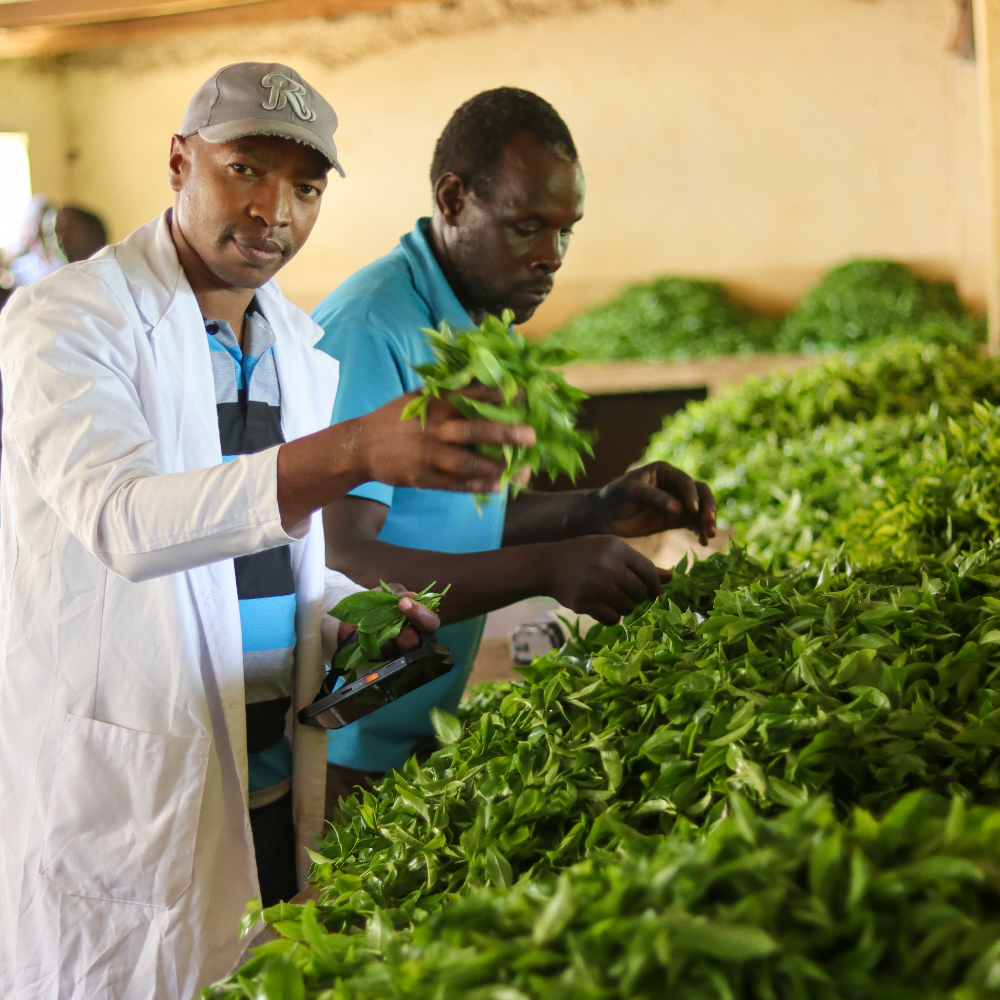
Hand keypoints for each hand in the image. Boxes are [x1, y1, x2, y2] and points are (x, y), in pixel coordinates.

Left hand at [336, 584, 440, 658]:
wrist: (350, 621)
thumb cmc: (375, 605)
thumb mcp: (385, 593)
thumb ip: (397, 593)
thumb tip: (412, 595)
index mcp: (418, 624)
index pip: (430, 623)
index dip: (422, 615)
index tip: (404, 603)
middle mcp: (412, 642)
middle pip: (419, 644)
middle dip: (408, 635)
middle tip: (393, 627)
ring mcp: (398, 656)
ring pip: (403, 657)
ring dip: (390, 643)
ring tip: (376, 632)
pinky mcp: (382, 665)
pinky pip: (383, 662)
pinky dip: (375, 651)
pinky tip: (367, 642)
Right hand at [356, 390, 535, 492]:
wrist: (360, 446)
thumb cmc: (395, 418)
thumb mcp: (417, 397)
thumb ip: (446, 393)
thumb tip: (480, 382)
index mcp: (435, 403)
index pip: (472, 396)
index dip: (500, 394)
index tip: (526, 394)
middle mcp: (434, 427)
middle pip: (474, 429)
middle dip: (505, 433)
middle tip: (532, 436)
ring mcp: (429, 454)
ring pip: (468, 462)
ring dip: (497, 468)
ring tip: (521, 472)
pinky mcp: (423, 477)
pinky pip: (455, 483)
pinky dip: (476, 486)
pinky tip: (497, 487)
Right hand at [543, 535, 669, 624]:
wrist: (547, 564)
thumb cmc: (585, 556)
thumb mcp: (612, 552)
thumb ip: (640, 565)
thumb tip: (672, 578)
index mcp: (617, 548)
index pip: (649, 572)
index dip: (655, 588)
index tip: (653, 596)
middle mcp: (607, 564)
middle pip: (639, 592)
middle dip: (636, 598)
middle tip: (624, 595)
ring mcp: (595, 583)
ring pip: (627, 607)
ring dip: (623, 608)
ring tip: (610, 600)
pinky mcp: (584, 601)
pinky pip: (611, 618)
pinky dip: (610, 617)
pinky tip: (600, 607)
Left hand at [590, 462, 715, 544]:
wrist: (603, 516)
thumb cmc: (614, 498)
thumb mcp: (631, 493)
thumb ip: (655, 498)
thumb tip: (680, 508)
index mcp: (664, 471)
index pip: (685, 481)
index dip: (692, 494)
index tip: (692, 509)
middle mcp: (674, 484)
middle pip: (700, 493)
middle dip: (706, 507)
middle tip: (709, 523)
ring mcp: (677, 502)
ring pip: (700, 509)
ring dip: (706, 521)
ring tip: (707, 536)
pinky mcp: (675, 519)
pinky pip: (693, 523)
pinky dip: (699, 531)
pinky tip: (703, 542)